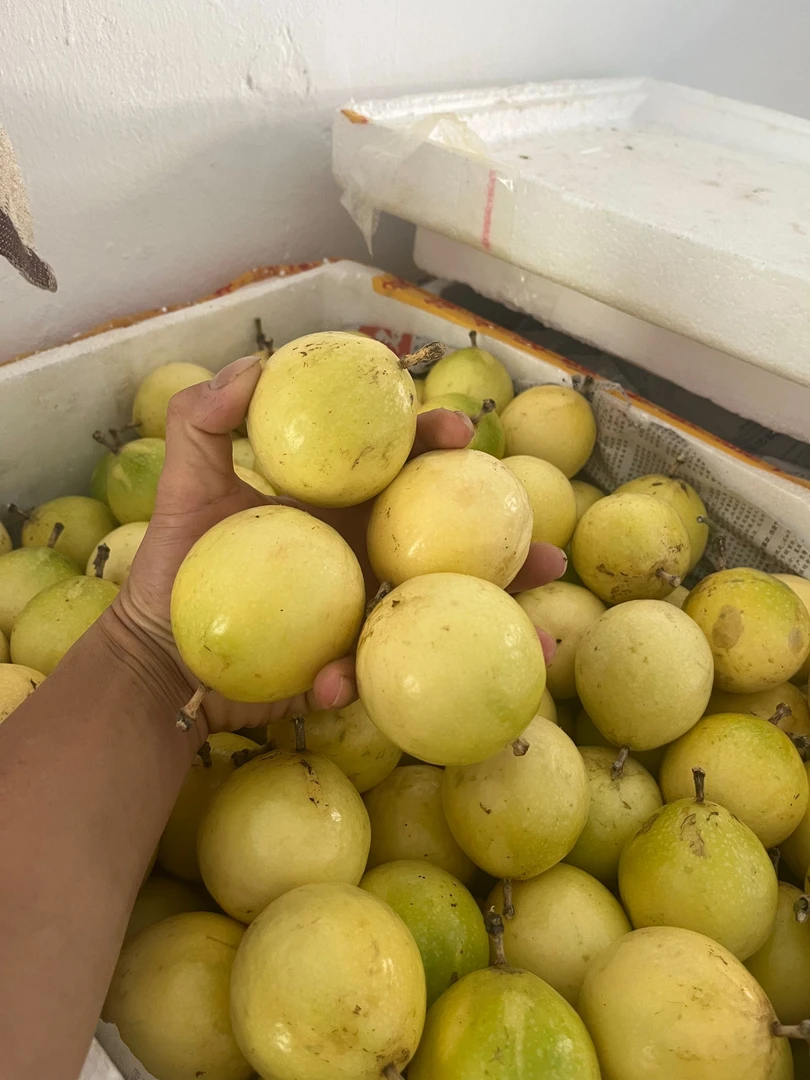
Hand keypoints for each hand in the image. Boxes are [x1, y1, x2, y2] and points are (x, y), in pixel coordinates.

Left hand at [115, 354, 565, 737]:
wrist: (158, 654)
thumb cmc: (174, 567)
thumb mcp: (183, 484)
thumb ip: (206, 419)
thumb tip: (256, 365)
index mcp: (337, 511)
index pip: (400, 471)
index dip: (435, 446)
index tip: (461, 429)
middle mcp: (360, 559)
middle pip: (445, 546)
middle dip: (505, 548)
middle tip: (549, 552)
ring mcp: (356, 615)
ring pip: (435, 617)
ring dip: (490, 631)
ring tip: (540, 645)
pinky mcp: (340, 667)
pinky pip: (366, 674)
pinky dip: (360, 682)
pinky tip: (340, 686)